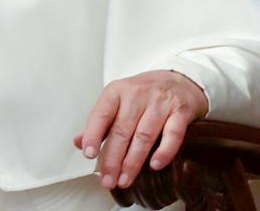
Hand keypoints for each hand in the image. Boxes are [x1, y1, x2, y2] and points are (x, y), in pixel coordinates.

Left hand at [73, 70, 208, 189]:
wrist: (179, 80)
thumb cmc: (144, 94)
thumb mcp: (118, 101)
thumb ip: (100, 123)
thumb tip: (79, 142)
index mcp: (116, 91)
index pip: (101, 114)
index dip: (94, 135)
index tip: (89, 154)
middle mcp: (137, 95)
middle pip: (122, 130)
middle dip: (113, 159)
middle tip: (107, 179)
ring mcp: (160, 103)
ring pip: (144, 135)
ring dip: (133, 161)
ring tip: (124, 179)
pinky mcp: (180, 112)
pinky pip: (173, 134)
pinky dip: (164, 151)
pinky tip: (155, 165)